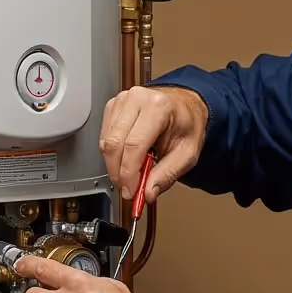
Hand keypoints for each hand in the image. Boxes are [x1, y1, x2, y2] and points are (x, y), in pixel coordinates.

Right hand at [100, 85, 208, 204]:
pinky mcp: (112, 107)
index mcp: (158, 107)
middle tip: (129, 188)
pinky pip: (103, 139)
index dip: (128, 173)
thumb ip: (167, 175)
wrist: (184, 106)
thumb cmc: (187, 124)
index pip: (133, 145)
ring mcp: (122, 101)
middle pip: (114, 144)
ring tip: (132, 173)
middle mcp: (137, 99)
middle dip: (118, 173)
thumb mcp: (188, 154)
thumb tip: (147, 193)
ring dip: (114, 165)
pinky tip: (127, 158)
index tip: (131, 191)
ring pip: (106, 143)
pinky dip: (112, 155)